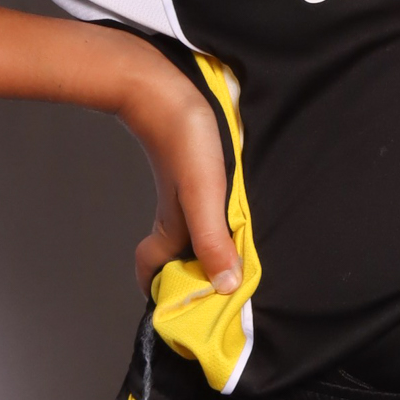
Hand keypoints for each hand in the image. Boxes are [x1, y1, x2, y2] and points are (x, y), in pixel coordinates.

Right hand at [115, 58, 242, 298]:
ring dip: (214, 248)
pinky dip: (222, 221)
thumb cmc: (183, 139)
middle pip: (178, 256)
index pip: (154, 272)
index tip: (190, 312)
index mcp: (172, 227)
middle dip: (198, 277)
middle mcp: (175, 216)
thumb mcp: (204, 194)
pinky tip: (243, 215)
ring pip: (193, 232)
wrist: (164, 86)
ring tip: (245, 260)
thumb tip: (226, 286)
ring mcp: (183, 194)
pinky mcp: (193, 172)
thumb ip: (212, 239)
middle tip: (232, 291)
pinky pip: (206, 208)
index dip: (165, 294)